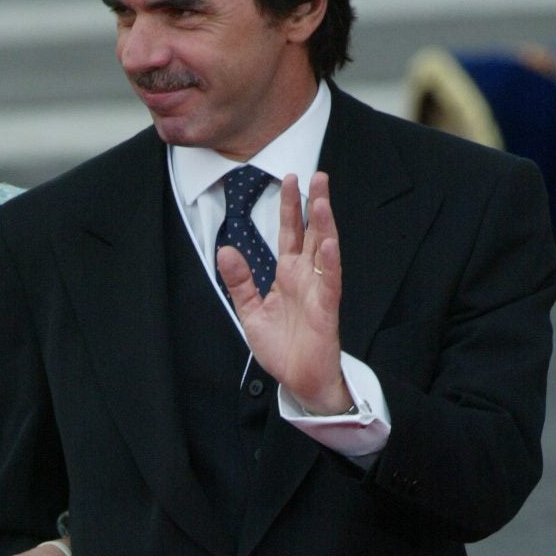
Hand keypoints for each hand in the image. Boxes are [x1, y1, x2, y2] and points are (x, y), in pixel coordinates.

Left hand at [215, 170, 348, 413]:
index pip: (290, 233)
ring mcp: (318, 291)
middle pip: (312, 233)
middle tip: (318, 175)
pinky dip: (329, 262)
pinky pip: (330, 282)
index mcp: (288, 275)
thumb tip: (225, 250)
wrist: (298, 380)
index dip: (290, 207)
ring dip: (324, 225)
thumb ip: (240, 281)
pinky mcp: (326, 310)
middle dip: (314, 205)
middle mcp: (306, 277)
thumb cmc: (281, 348)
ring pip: (324, 251)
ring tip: (322, 199)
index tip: (290, 179)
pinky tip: (327, 242)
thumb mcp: (251, 312)